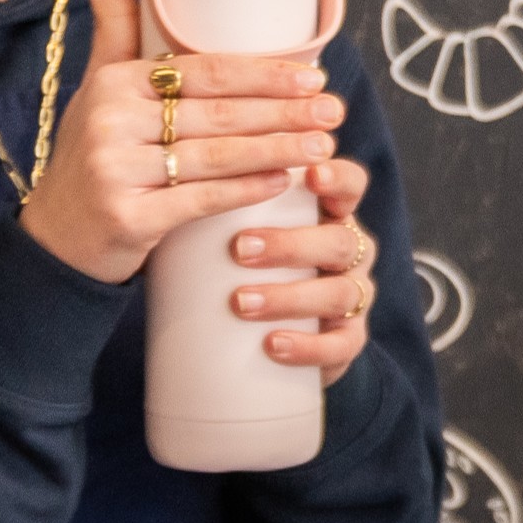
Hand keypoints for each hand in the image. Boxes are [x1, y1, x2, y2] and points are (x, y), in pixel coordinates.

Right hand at [20, 0, 343, 284]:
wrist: (54, 239)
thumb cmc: (91, 158)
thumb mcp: (97, 91)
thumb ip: (115, 32)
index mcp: (114, 84)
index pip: (203, 71)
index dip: (262, 73)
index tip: (312, 75)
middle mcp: (111, 121)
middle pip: (217, 113)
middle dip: (284, 111)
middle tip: (334, 110)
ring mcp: (115, 170)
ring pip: (216, 155)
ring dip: (277, 149)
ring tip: (322, 144)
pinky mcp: (126, 217)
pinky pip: (199, 200)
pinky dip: (245, 191)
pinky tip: (282, 183)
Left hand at [231, 155, 378, 377]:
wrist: (251, 334)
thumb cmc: (237, 262)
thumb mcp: (234, 228)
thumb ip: (220, 202)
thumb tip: (170, 178)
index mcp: (331, 214)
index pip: (350, 185)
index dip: (338, 179)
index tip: (311, 176)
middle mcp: (350, 252)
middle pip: (339, 242)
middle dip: (291, 245)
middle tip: (239, 249)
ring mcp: (353, 297)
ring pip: (338, 294)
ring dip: (289, 297)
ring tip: (240, 302)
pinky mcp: (347, 340)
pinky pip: (340, 347)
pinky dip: (307, 346)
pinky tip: (272, 344)